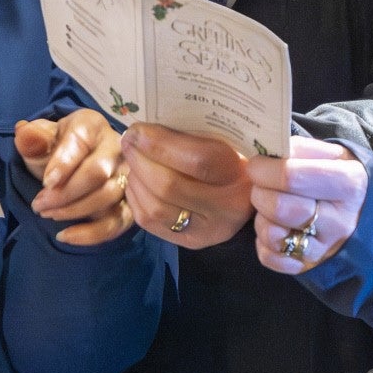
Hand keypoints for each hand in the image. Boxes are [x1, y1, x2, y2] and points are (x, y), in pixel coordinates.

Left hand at [16, 109, 133, 245]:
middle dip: (65, 193)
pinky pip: (118, 221)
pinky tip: (67, 236)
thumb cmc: (57, 148)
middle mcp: (116, 147)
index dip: (63, 163)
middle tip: (39, 205)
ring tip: (49, 214)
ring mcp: (128, 175)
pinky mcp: (131, 202)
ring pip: (109, 196)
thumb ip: (32, 137)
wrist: (74, 164)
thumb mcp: (40, 139)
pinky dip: (92, 233)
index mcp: (92, 125)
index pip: (80, 142)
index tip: (46, 183)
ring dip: (75, 211)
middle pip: (98, 172)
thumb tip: (24, 133)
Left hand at [123, 124, 257, 248]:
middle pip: (169, 187)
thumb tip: (144, 130)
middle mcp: (226, 210)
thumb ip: (190, 135)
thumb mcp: (223, 142)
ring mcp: (206, 231)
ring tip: (133, 160)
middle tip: (128, 141)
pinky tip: (138, 181)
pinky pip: (148, 221)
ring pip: (155, 208)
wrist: (244, 197)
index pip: (196, 161)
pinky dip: (135, 196)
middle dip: (140, 160)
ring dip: (136, 179)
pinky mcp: (188, 242)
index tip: (138, 130)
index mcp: (241, 176)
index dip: (160, 145)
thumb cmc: (231, 159)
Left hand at [246, 138, 365, 274]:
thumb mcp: (331, 154)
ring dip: (261, 218)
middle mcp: (339, 221)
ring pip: (274, 235)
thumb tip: (266, 152)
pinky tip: (274, 228)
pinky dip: (263, 243)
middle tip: (261, 185)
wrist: (363, 211)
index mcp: (348, 184)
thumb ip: (299, 149)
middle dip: (260, 192)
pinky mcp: (308, 266)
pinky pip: (271, 258)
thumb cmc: (340, 176)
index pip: (292, 176)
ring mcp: (324, 248)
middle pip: (280, 207)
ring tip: (269, 207)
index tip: (256, 164)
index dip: (264, 169)